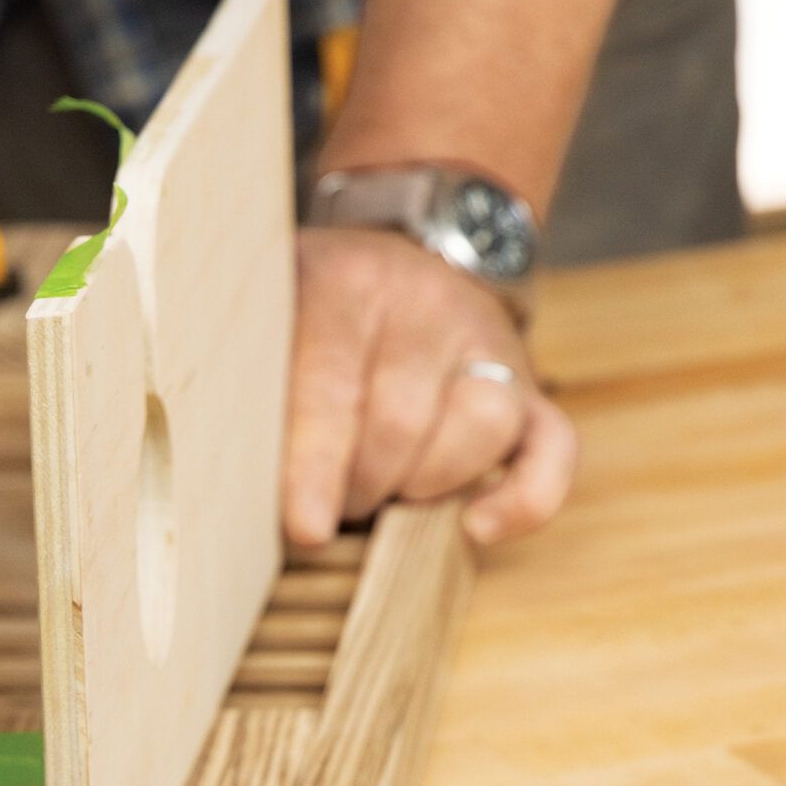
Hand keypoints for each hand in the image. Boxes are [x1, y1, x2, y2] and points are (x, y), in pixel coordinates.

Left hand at [284, 227, 577, 548]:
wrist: (398, 258)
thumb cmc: (314, 321)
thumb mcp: (271, 322)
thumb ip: (255, 387)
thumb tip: (232, 483)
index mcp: (345, 282)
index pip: (331, 383)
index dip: (315, 464)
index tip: (304, 528)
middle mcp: (425, 301)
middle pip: (402, 419)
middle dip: (359, 487)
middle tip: (327, 506)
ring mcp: (487, 341)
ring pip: (481, 425)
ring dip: (426, 486)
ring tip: (384, 496)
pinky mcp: (530, 386)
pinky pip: (553, 448)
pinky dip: (523, 500)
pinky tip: (476, 528)